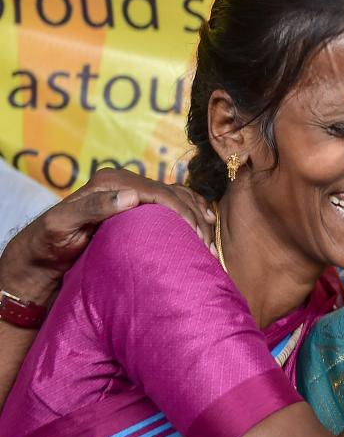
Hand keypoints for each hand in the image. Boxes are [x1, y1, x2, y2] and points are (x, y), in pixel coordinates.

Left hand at [0, 169, 214, 304]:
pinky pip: (174, 202)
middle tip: (206, 245)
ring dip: (198, 216)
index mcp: (110, 182)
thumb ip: (93, 208)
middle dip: (195, 218)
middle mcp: (125, 183)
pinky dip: (193, 210)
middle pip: (173, 194)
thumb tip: (132, 196)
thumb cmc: (48, 243)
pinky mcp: (138, 206)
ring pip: (178, 196)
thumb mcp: (62, 225)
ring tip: (209, 241)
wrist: (42, 255)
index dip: (182, 213)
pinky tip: (206, 223)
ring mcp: (133, 193)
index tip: (196, 236)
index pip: (158, 192)